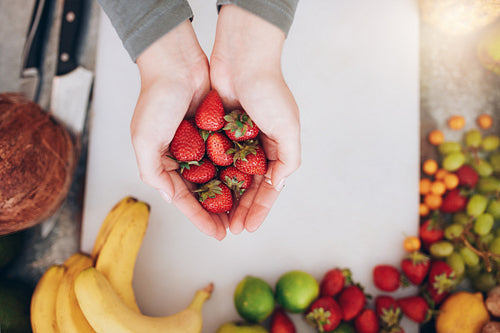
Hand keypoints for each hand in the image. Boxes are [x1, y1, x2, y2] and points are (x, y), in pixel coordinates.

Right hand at [132, 21, 227, 239]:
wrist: (177, 63)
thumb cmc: (156, 100)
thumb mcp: (144, 139)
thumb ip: (152, 171)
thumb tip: (170, 197)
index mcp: (165, 162)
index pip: (185, 198)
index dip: (201, 218)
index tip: (218, 234)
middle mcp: (185, 156)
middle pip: (206, 192)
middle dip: (220, 212)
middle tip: (236, 228)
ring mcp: (203, 144)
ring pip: (222, 177)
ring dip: (233, 195)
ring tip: (247, 212)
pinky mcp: (219, 131)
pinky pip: (232, 156)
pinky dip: (240, 170)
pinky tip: (253, 184)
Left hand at [210, 5, 300, 233]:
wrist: (242, 58)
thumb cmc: (269, 90)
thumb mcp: (288, 127)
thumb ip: (288, 159)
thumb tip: (279, 186)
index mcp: (277, 148)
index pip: (268, 188)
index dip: (259, 210)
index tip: (247, 228)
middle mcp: (257, 147)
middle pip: (247, 187)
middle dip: (240, 209)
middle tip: (230, 229)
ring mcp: (236, 140)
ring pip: (229, 177)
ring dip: (224, 198)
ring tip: (215, 217)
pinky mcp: (218, 131)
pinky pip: (213, 159)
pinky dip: (210, 176)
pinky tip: (202, 192)